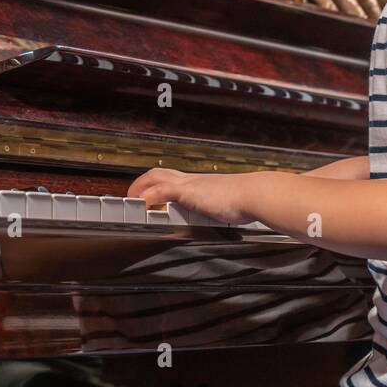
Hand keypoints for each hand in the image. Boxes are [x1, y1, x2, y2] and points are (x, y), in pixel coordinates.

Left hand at [127, 167, 252, 224]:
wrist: (254, 194)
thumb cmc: (248, 200)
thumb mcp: (231, 203)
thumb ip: (226, 207)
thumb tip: (232, 214)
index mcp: (201, 183)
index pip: (173, 177)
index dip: (159, 183)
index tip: (150, 193)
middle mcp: (193, 180)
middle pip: (159, 172)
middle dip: (142, 183)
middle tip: (133, 196)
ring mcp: (189, 184)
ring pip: (155, 177)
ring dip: (139, 188)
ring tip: (131, 202)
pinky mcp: (188, 192)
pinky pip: (160, 191)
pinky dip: (147, 197)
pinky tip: (141, 206)